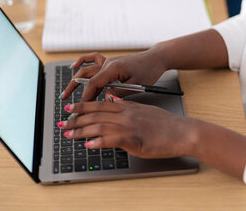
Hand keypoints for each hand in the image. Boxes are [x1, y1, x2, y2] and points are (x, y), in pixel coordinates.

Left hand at [59, 99, 196, 158]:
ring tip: (69, 136)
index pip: (100, 104)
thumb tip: (114, 100)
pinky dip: (99, 142)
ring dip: (82, 131)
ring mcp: (130, 126)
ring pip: (100, 126)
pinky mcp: (135, 139)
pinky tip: (89, 144)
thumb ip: (127, 104)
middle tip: (62, 125)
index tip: (69, 109)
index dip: (83, 106)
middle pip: (96, 115)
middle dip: (76, 120)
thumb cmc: (166, 124)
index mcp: (127, 107)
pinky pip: (113, 140)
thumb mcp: (145, 109)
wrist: (182, 131)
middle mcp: (126, 114)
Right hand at [61, 50, 166, 101]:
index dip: (85, 98)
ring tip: (66, 93)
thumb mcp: (136, 85)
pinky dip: (82, 62)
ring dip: (75, 81)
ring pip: (87, 70)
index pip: (93, 85)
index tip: (80, 110)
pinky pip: (93, 59)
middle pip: (87, 79)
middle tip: (69, 106)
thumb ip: (119, 93)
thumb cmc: (149, 70)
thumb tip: (105, 101)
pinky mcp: (110, 62)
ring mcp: (108, 62)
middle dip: (76, 93)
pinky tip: (74, 67)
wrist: (156, 58)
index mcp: (113, 69)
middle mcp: (108, 64)